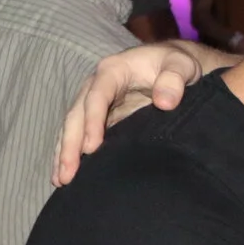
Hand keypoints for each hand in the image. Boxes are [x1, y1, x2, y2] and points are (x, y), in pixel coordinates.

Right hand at [53, 44, 205, 184]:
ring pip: (73, 128)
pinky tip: (65, 176)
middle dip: (70, 145)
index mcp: (113, 70)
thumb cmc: (178, 64)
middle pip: (77, 115)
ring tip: (61, 181)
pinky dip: (72, 154)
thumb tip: (165, 102)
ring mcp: (96, 103)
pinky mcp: (100, 119)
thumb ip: (174, 78)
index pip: (97, 96)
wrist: (175, 66)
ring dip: (64, 154)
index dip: (92, 121)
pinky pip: (80, 136)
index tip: (92, 147)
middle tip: (67, 173)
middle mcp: (97, 86)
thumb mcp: (182, 65)